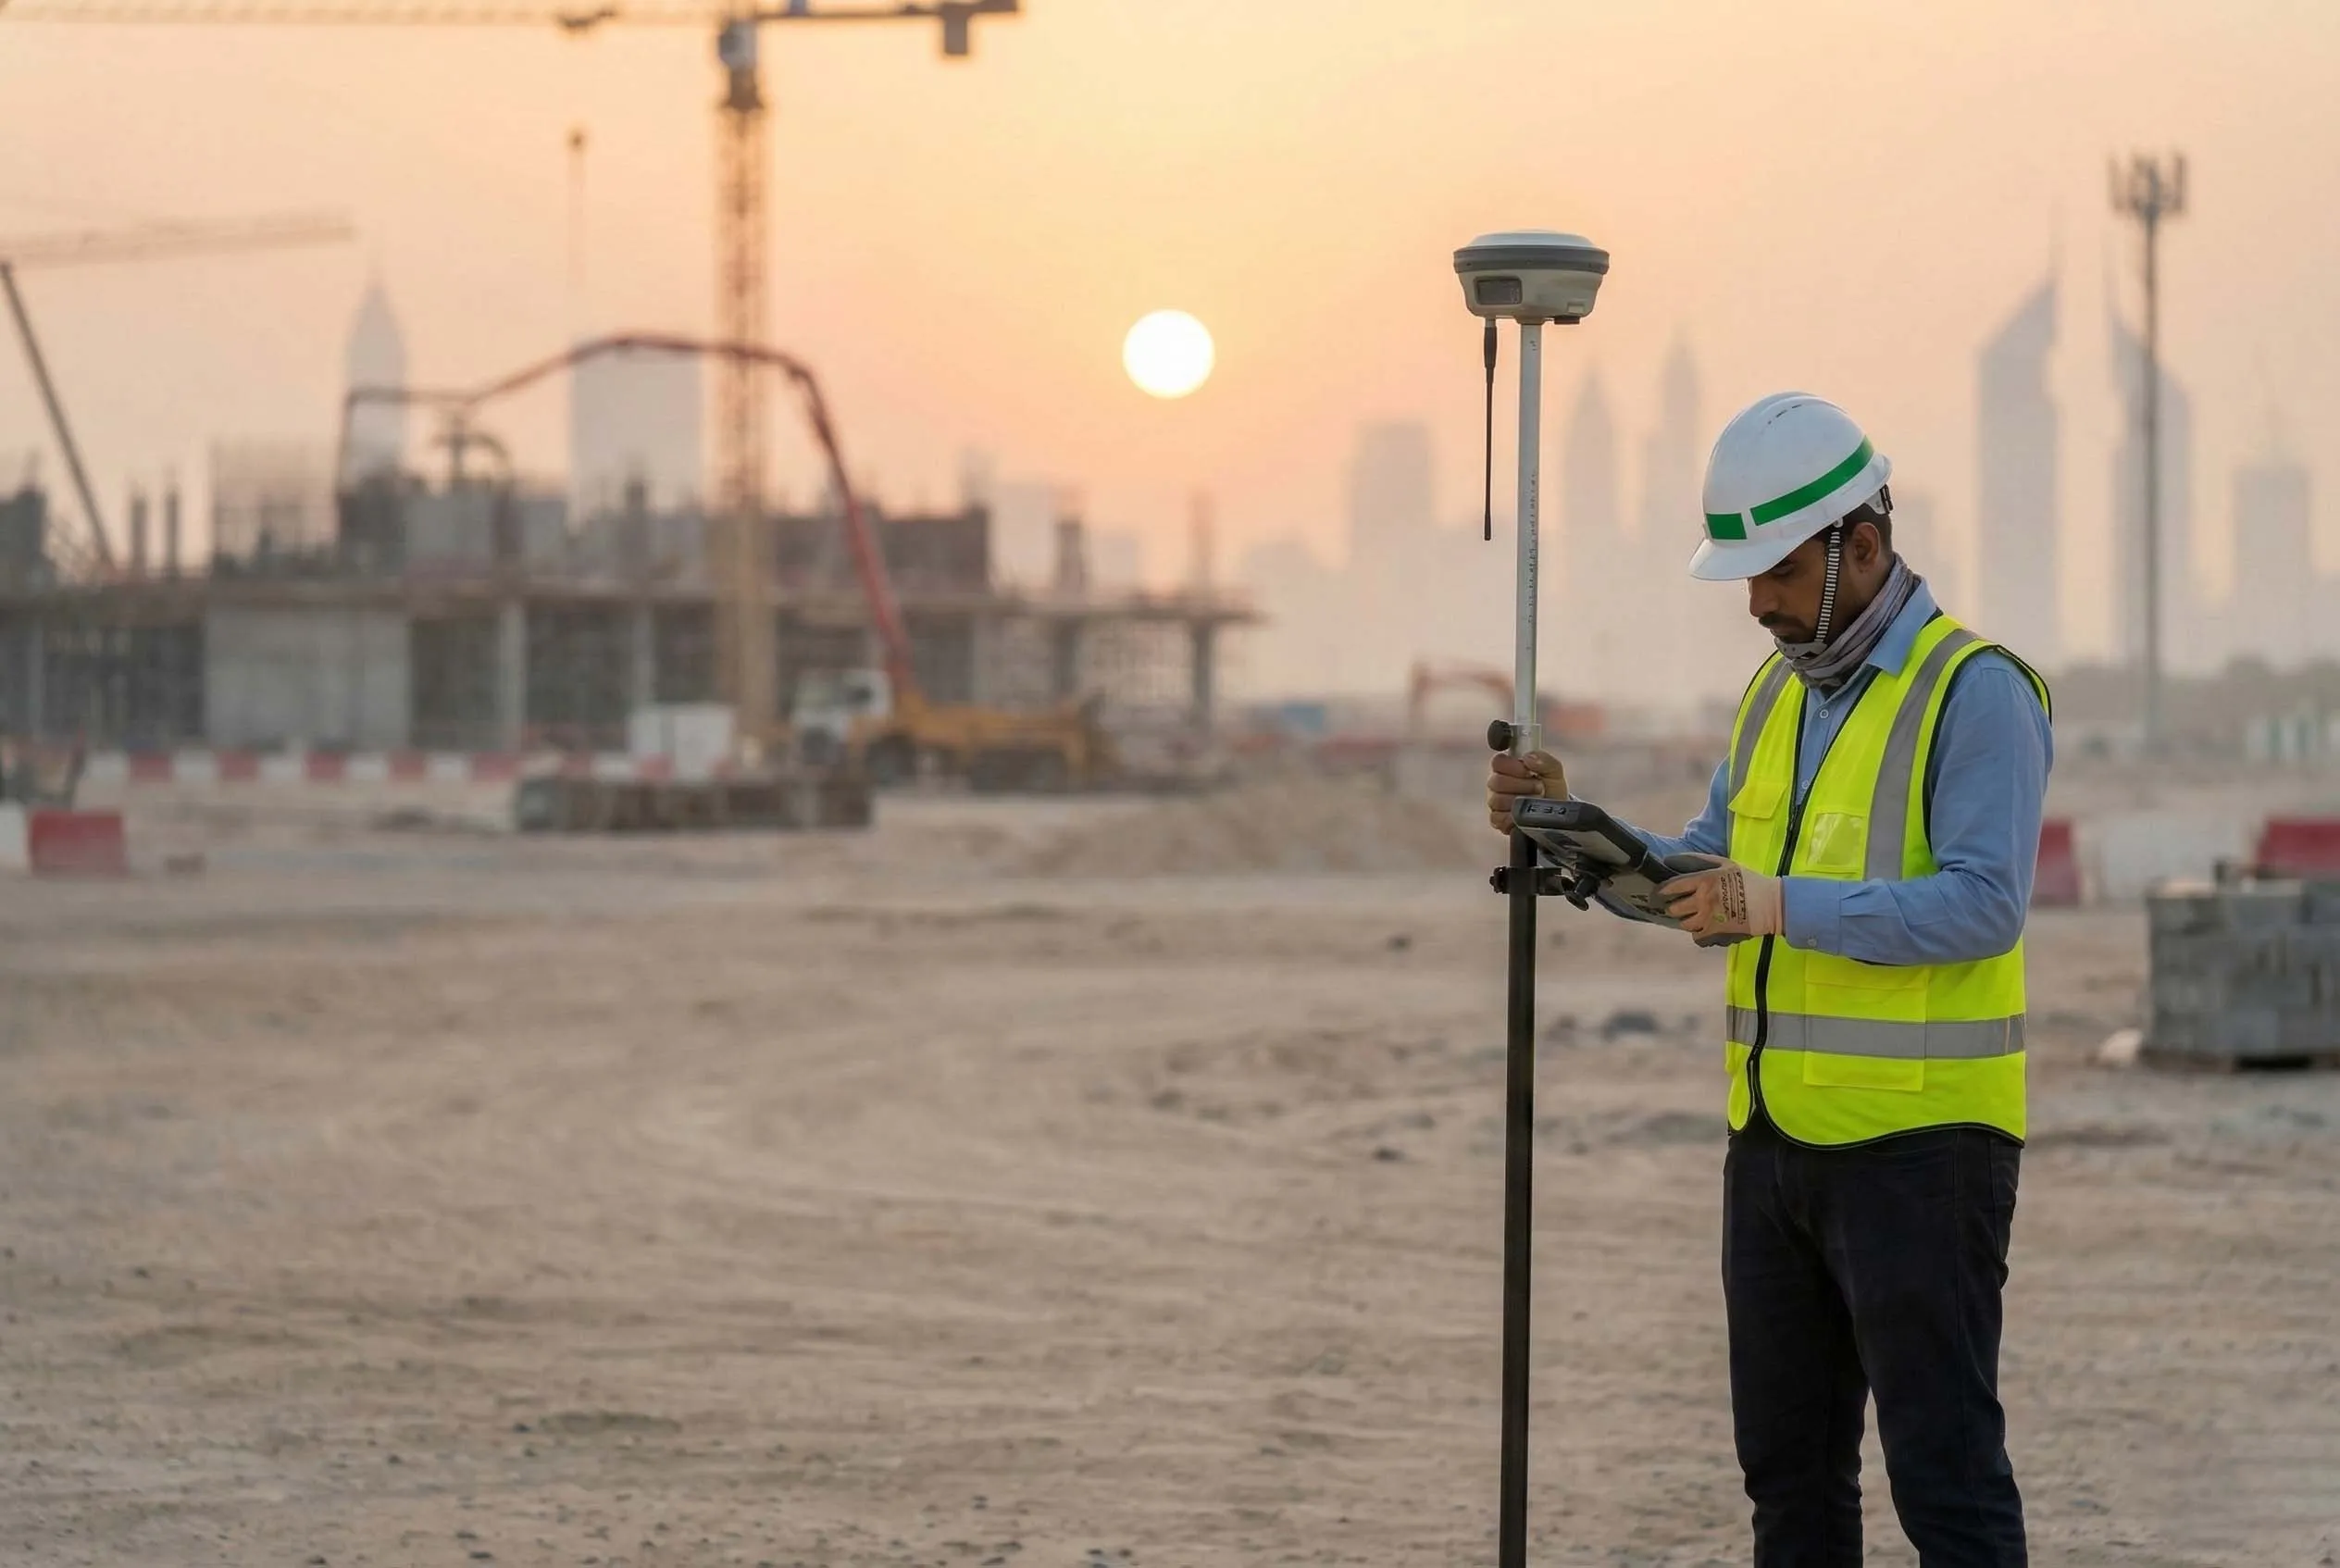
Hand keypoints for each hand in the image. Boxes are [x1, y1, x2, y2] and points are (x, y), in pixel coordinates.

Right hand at [1485, 750, 1566, 834]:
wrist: (1557, 815)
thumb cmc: (1551, 790)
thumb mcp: (1554, 772)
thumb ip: (1544, 760)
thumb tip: (1528, 757)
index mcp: (1508, 768)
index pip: (1498, 762)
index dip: (1512, 766)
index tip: (1528, 771)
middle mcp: (1498, 785)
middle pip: (1496, 781)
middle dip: (1521, 785)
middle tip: (1538, 788)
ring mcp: (1495, 803)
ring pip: (1497, 800)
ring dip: (1520, 802)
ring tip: (1535, 802)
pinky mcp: (1497, 821)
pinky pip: (1499, 818)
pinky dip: (1515, 817)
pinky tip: (1526, 815)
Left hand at [1659, 854, 1782, 943]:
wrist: (1771, 904)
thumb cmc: (1749, 881)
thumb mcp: (1725, 864)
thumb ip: (1698, 860)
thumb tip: (1671, 860)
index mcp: (1704, 880)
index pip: (1672, 886)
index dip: (1661, 891)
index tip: (1657, 894)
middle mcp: (1703, 899)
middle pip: (1674, 908)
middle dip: (1674, 907)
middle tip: (1680, 906)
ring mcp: (1709, 917)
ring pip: (1684, 924)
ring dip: (1686, 921)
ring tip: (1694, 916)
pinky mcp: (1716, 932)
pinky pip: (1696, 937)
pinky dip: (1698, 934)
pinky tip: (1705, 927)